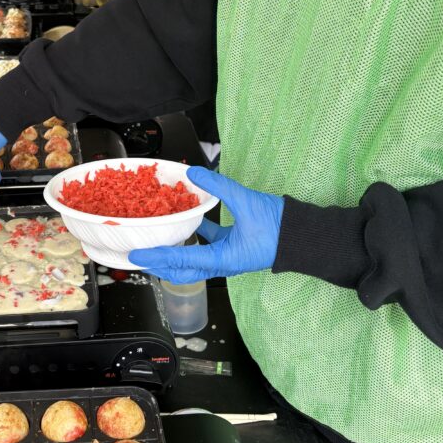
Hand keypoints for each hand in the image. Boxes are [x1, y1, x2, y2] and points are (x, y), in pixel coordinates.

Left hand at [129, 168, 284, 281]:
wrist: (305, 237)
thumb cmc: (280, 228)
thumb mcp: (246, 203)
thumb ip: (219, 187)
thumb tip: (195, 173)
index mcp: (223, 260)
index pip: (181, 260)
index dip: (157, 257)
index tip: (137, 256)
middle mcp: (222, 263)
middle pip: (182, 269)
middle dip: (160, 264)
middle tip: (140, 256)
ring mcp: (227, 256)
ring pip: (193, 259)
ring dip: (174, 252)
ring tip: (157, 242)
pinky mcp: (234, 247)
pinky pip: (207, 244)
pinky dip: (194, 236)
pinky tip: (188, 220)